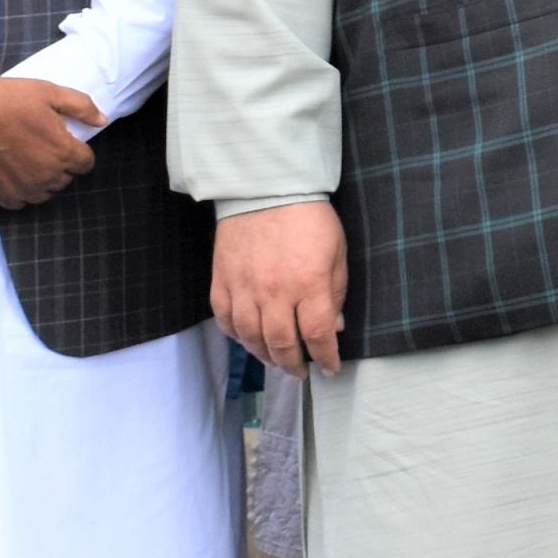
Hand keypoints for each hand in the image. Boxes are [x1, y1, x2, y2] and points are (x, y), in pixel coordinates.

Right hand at [0, 76, 103, 210]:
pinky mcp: (3, 197)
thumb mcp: (47, 92)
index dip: (76, 149)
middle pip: (66, 177)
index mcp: (63, 153)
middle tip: (38, 141)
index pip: (86, 162)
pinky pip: (22, 200)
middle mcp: (48, 177)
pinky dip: (20, 188)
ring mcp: (25, 190)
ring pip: (46, 191)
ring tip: (24, 154)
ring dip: (41, 177)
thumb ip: (81, 106)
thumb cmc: (3, 101)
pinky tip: (9, 168)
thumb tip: (101, 120)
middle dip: (59, 162)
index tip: (61, 138)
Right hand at [212, 201, 348, 373]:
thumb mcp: (337, 252)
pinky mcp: (221, 280)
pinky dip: (236, 335)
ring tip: (276, 359)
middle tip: (300, 371)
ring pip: (250, 338)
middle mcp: (274, 292)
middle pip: (281, 345)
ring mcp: (243, 287)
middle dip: (293, 365)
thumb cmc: (308, 218)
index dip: (325, 358)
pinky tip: (248, 338)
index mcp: (308, 284)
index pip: (317, 336)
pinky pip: (225, 319)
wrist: (265, 186)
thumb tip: (334, 327)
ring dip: (265, 355)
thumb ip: (336, 292)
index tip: (329, 368)